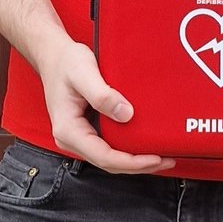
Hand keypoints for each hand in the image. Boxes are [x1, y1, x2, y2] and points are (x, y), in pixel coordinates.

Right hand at [36, 39, 173, 174]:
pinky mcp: (88, 130)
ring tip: (162, 156)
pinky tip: (145, 143)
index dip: (131, 162)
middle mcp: (72, 138)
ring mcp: (80, 136)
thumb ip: (102, 95)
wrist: (54, 56)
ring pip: (110, 157)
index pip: (103, 156)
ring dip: (135, 160)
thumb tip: (126, 115)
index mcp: (68, 130)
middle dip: (138, 165)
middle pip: (108, 163)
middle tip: (168, 159)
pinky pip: (109, 146)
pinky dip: (128, 148)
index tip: (155, 158)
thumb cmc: (66, 62)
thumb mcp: (83, 73)